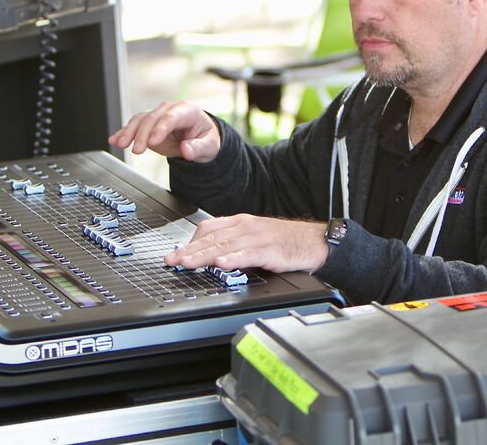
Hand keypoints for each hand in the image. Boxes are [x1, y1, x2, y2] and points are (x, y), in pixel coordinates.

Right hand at [108, 101, 220, 161]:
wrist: (200, 139)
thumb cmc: (206, 139)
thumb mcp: (209, 145)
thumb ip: (198, 148)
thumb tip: (186, 150)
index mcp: (187, 111)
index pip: (172, 117)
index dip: (161, 128)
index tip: (152, 142)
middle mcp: (170, 110)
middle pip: (152, 118)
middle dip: (142, 134)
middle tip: (137, 150)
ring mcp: (158, 116)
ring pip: (140, 120)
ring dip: (129, 132)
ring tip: (120, 144)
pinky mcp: (149, 125)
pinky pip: (134, 126)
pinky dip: (124, 133)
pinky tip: (114, 140)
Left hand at [164, 213, 328, 273]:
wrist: (315, 241)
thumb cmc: (285, 242)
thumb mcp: (255, 237)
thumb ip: (234, 243)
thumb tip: (210, 255)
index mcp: (241, 222)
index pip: (209, 228)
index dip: (190, 241)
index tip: (176, 254)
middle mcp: (246, 227)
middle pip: (212, 238)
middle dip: (189, 250)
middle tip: (171, 261)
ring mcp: (258, 237)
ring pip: (225, 246)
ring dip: (203, 256)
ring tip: (187, 263)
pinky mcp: (271, 250)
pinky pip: (249, 254)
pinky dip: (233, 259)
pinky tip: (221, 264)